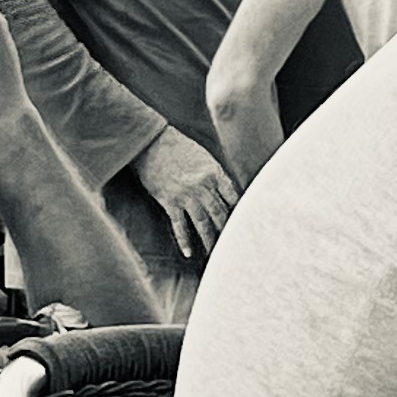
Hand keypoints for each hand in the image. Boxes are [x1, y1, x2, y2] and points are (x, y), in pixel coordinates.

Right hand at [141, 129, 239, 262]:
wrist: (151, 142)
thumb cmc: (178, 146)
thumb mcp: (204, 156)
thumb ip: (216, 175)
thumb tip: (226, 192)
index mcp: (214, 173)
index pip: (233, 198)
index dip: (239, 213)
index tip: (245, 224)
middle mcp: (202, 186)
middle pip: (220, 214)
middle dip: (228, 231)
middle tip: (234, 245)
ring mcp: (186, 195)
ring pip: (202, 222)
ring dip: (210, 239)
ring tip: (215, 254)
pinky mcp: (169, 201)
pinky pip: (179, 225)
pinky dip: (184, 240)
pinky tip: (189, 253)